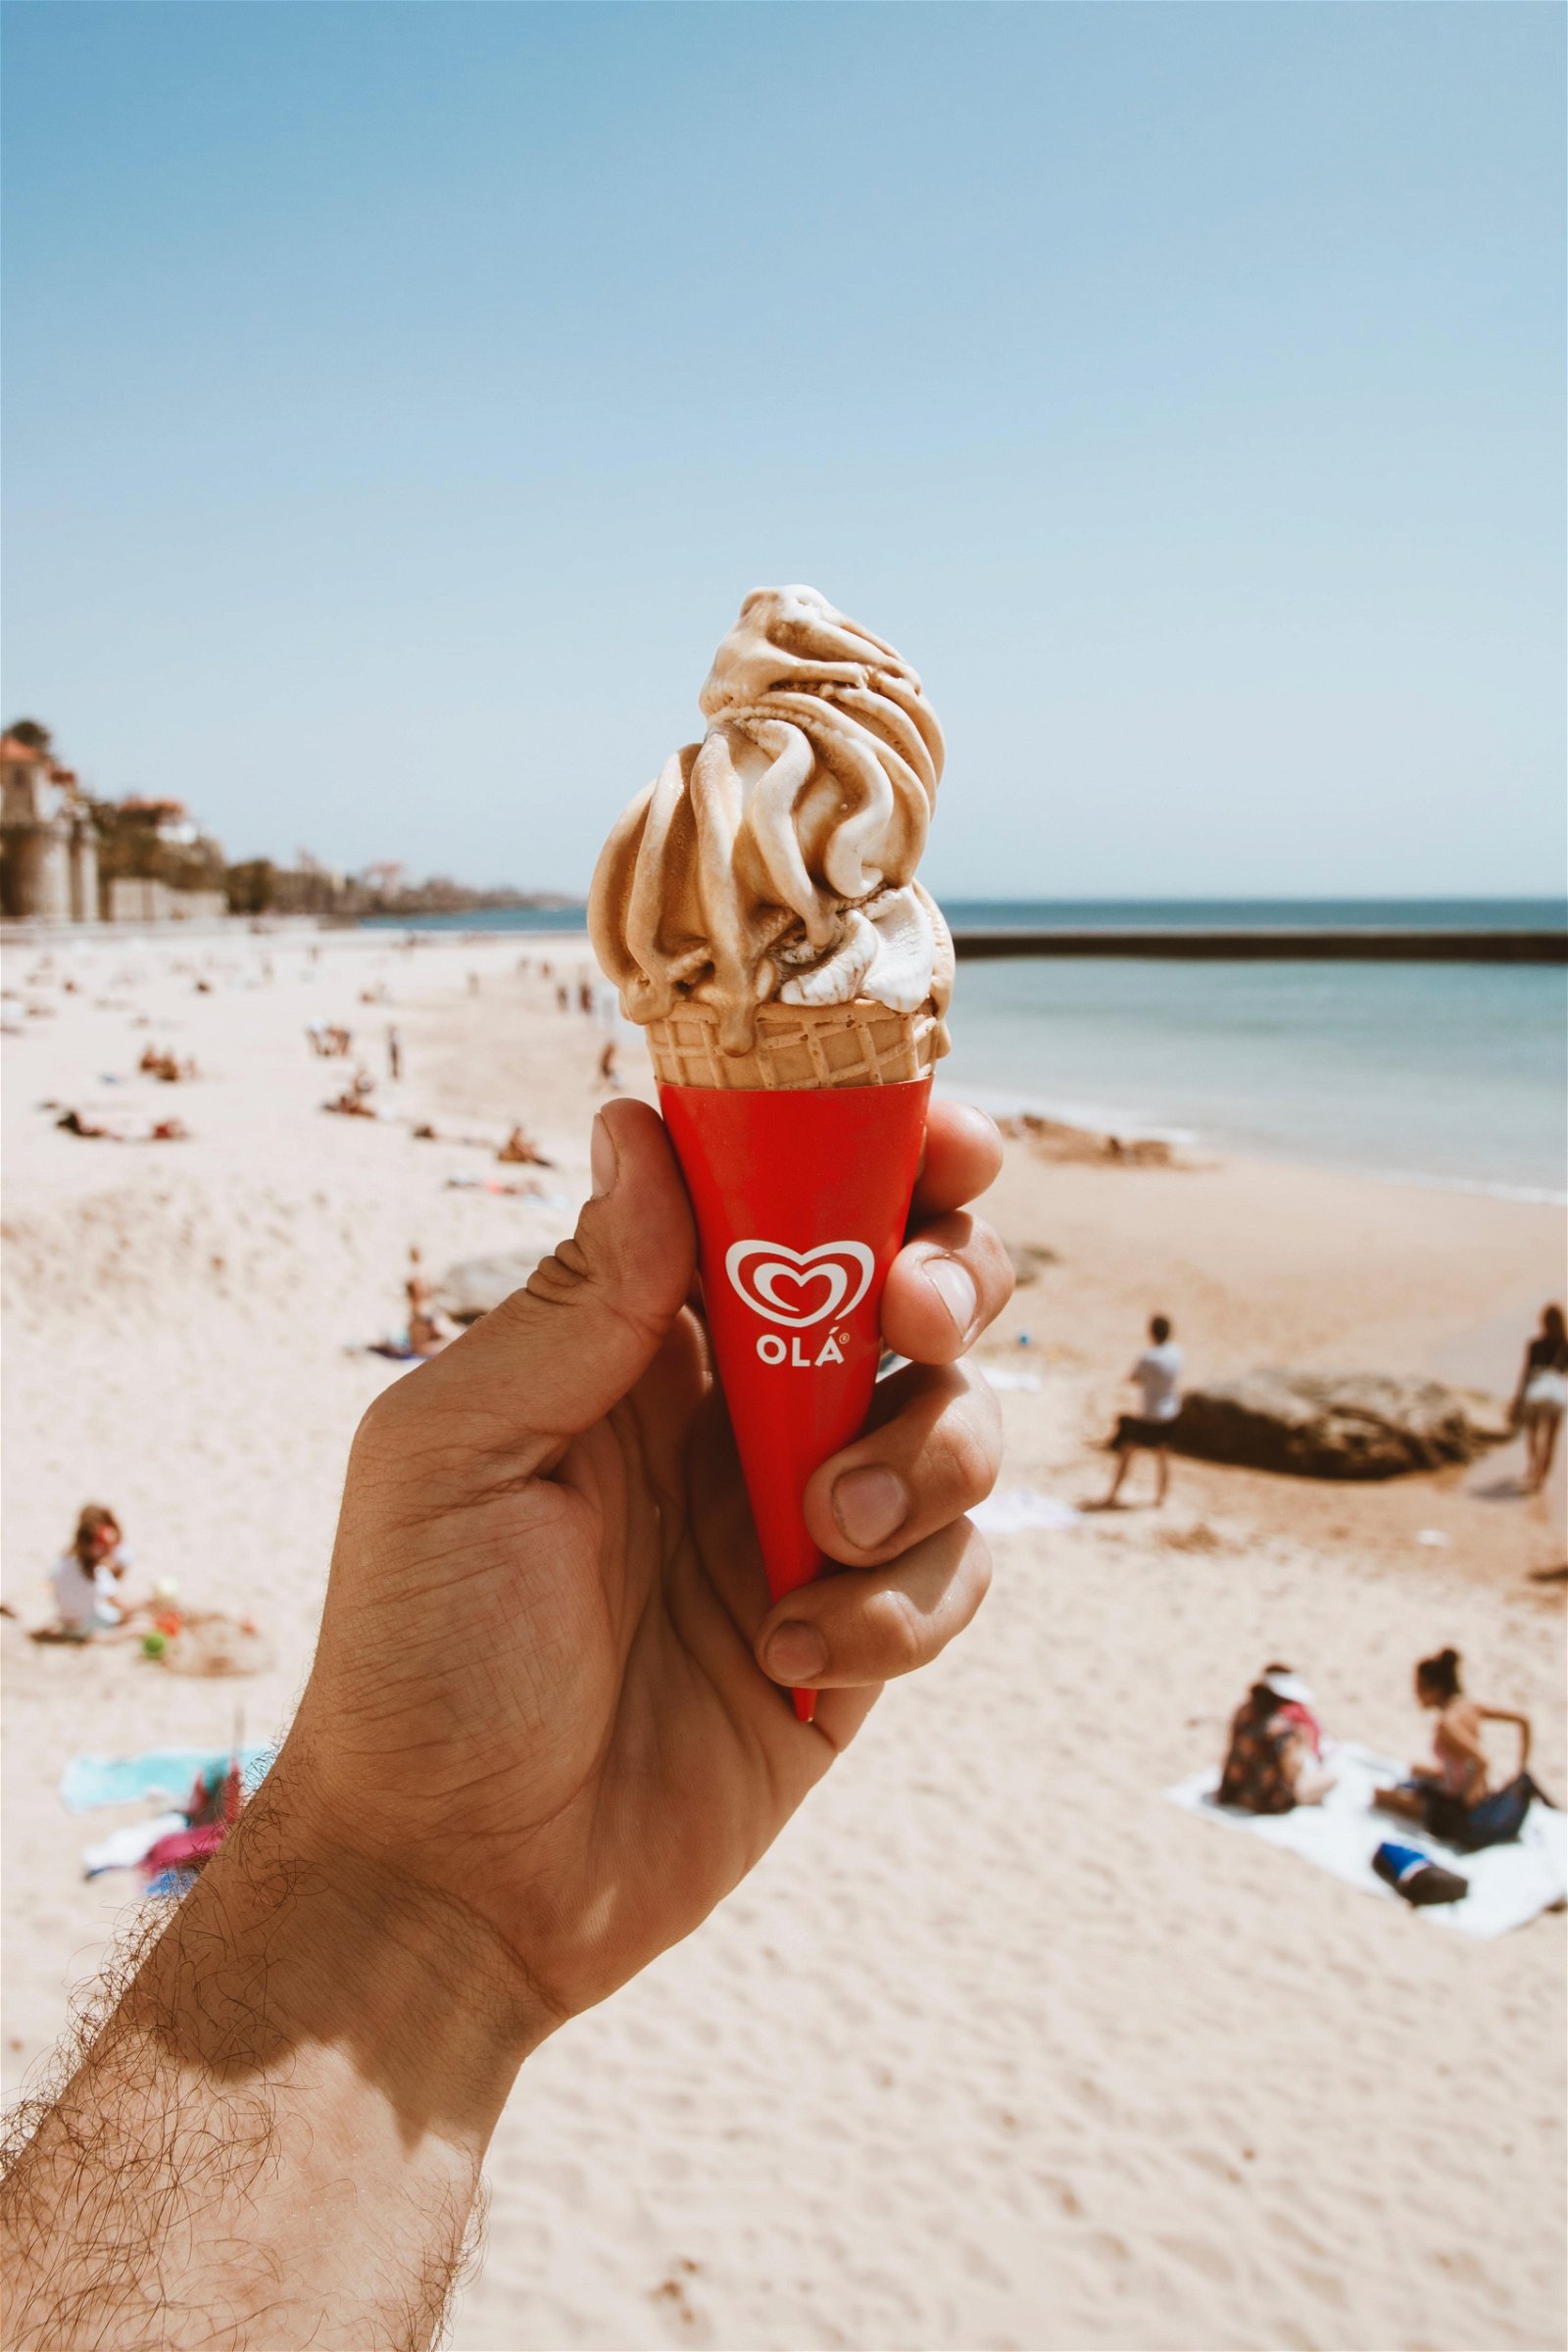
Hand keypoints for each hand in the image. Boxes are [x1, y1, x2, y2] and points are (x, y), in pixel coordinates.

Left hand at [287, 1096, 1009, 2034]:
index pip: (786, 1197)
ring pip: (959, 1424)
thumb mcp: (462, 1451)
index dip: (881, 1150)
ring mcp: (809, 1521)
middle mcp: (744, 1411)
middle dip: (947, 1283)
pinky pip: (955, 1575)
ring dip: (918, 1460)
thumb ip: (580, 1298)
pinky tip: (787, 1655)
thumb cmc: (421, 1652)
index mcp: (646, 1337)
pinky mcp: (860, 1636)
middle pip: (911, 1289)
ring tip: (815, 1537)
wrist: (457, 1882)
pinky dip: (900, 1606)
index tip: (946, 1144)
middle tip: (907, 1319)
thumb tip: (641, 1122)